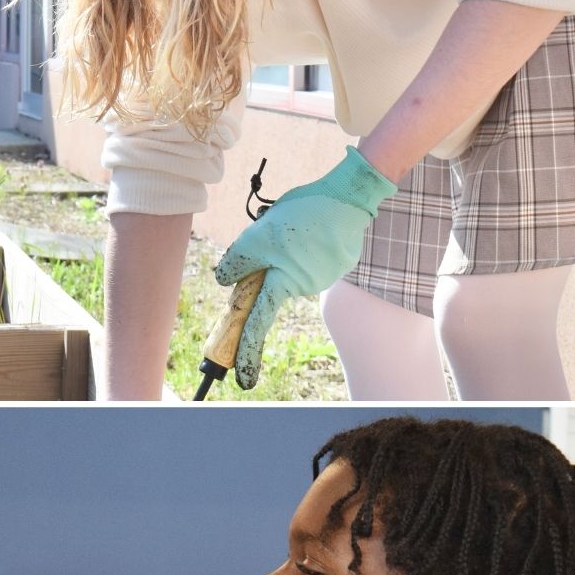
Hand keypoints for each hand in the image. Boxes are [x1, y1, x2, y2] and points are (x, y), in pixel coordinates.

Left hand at [211, 146, 396, 388]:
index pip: (259, 321)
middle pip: (269, 280)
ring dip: (282, 244)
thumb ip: (238, 261)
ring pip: (285, 262)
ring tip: (298, 222)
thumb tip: (225, 281)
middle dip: (264, 258)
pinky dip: (301, 238)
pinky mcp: (335, 259)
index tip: (243, 379)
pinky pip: (305, 251)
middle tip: (276, 228)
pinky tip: (313, 222)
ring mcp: (323, 273)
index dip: (248, 349)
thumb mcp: (260, 235)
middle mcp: (305, 286)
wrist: (349, 194)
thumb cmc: (303, 215)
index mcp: (286, 284)